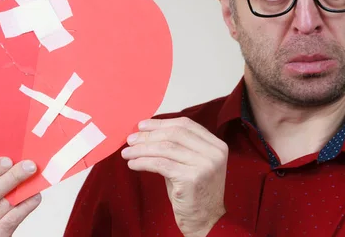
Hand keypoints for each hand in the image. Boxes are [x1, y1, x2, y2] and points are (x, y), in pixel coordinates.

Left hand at [121, 117, 227, 236]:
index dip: (161, 123)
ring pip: (165, 148)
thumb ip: (176, 146)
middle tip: (130, 139)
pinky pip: (160, 164)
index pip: (185, 124)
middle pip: (174, 134)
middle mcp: (214, 153)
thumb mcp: (190, 163)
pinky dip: (143, 162)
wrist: (206, 221)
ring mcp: (205, 165)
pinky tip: (133, 164)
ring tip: (127, 152)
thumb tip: (145, 132)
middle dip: (149, 135)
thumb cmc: (193, 192)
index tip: (142, 126)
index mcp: (216, 145)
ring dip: (141, 149)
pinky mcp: (192, 178)